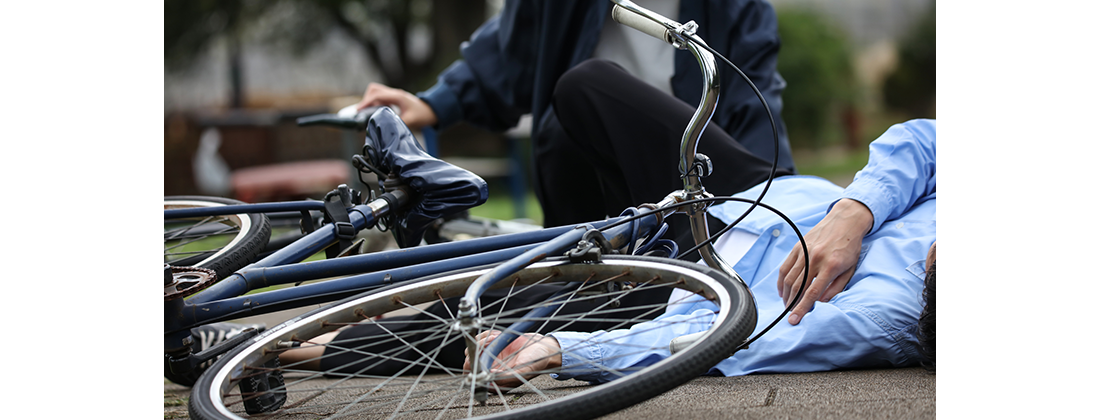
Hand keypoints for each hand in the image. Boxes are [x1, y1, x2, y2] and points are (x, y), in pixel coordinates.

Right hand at [356, 82, 438, 128]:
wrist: (432, 110)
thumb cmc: (423, 114)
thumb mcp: (411, 120)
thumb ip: (398, 123)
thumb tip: (386, 128)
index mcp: (397, 96)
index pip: (377, 95)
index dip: (366, 102)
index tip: (359, 111)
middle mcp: (394, 93)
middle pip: (373, 90)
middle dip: (366, 100)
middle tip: (362, 113)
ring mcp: (394, 95)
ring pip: (376, 92)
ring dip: (370, 101)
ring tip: (367, 113)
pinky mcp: (394, 99)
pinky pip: (380, 97)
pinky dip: (375, 103)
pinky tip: (375, 113)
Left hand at [463, 331, 561, 388]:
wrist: (544, 346)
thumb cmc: (537, 361)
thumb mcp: (524, 370)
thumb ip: (507, 377)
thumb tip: (489, 378)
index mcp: (496, 382)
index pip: (475, 377)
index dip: (474, 365)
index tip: (481, 355)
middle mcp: (491, 371)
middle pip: (470, 362)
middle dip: (477, 349)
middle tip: (491, 341)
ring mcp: (490, 357)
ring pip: (473, 348)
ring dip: (483, 340)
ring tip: (497, 337)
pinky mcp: (491, 346)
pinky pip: (480, 338)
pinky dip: (486, 334)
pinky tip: (498, 335)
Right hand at [777, 199, 873, 324]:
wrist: (845, 221)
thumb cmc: (850, 246)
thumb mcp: (850, 269)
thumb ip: (835, 288)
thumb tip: (820, 301)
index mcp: (830, 266)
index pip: (812, 293)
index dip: (801, 308)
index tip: (794, 320)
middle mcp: (815, 259)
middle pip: (797, 287)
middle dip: (791, 304)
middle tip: (790, 315)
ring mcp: (804, 252)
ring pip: (789, 278)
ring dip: (786, 295)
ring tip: (787, 305)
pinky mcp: (797, 247)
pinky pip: (785, 267)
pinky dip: (781, 281)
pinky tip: (783, 291)